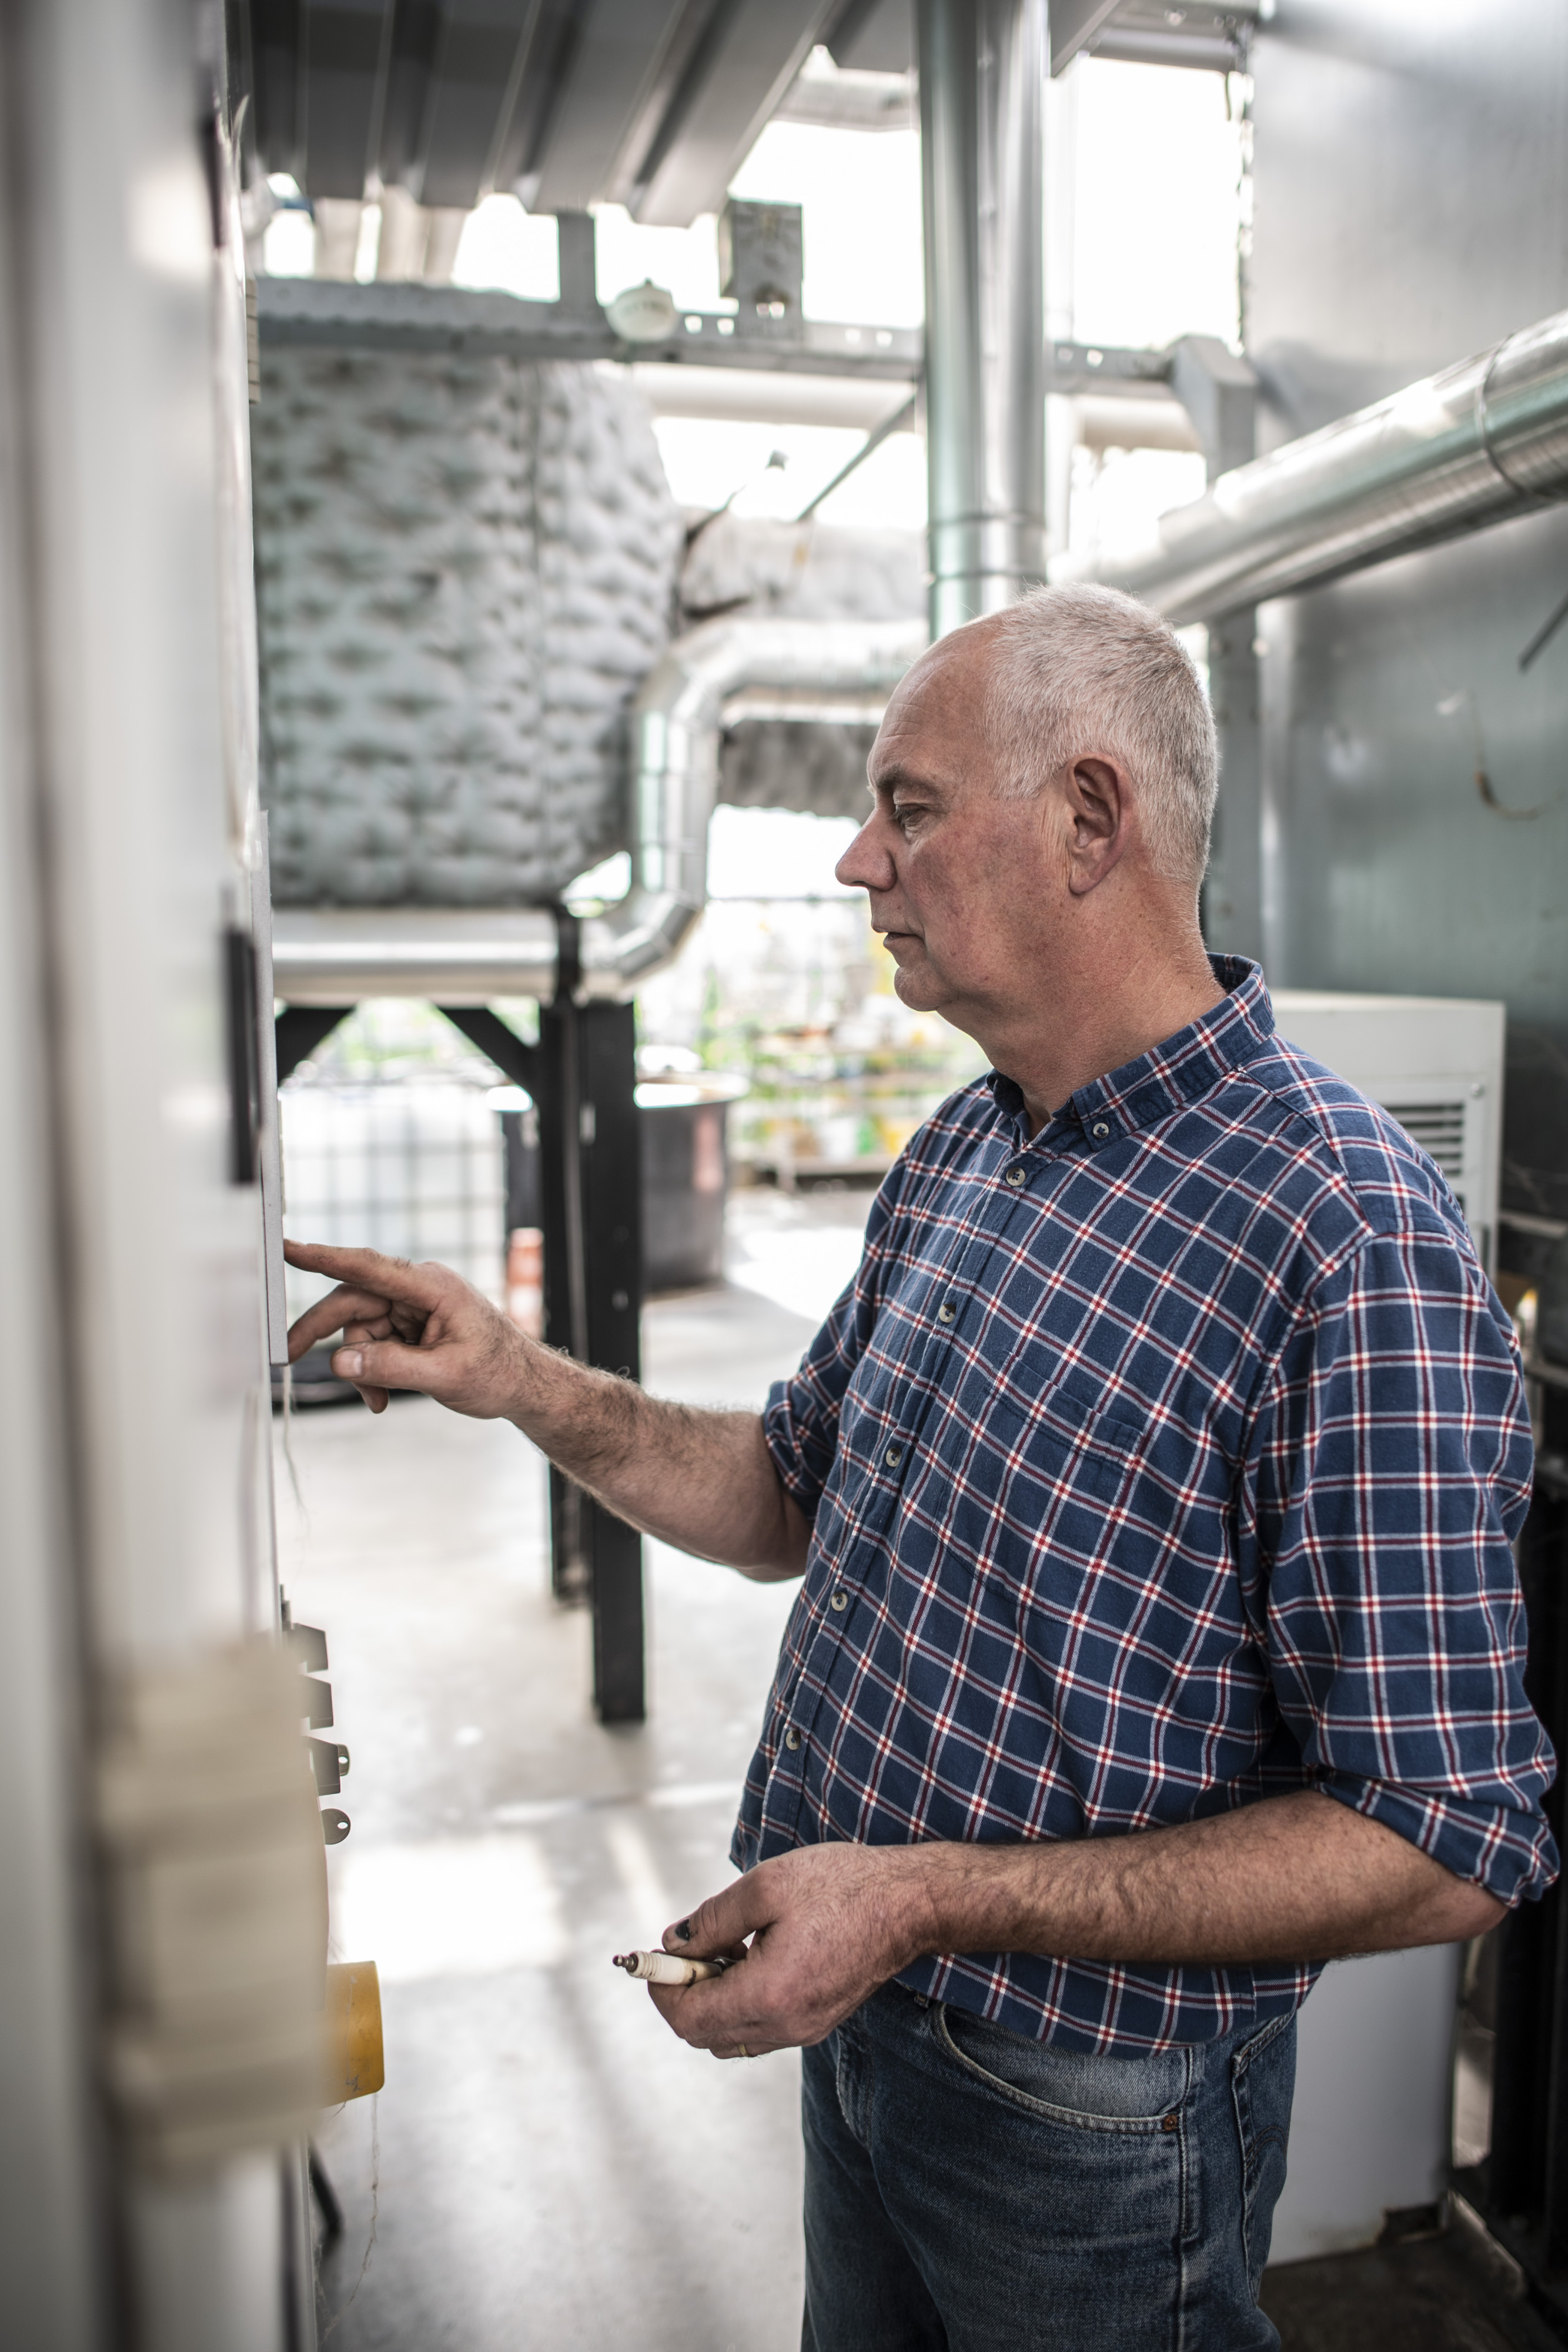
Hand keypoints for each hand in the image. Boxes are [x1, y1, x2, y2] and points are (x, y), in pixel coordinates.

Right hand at [284, 1241, 528, 1417]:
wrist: (524, 1384)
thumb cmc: (498, 1372)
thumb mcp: (444, 1376)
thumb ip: (391, 1367)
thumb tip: (340, 1362)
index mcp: (431, 1286)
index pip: (368, 1267)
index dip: (324, 1257)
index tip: (287, 1248)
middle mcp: (417, 1289)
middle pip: (351, 1301)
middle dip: (322, 1333)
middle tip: (289, 1357)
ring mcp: (413, 1306)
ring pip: (359, 1329)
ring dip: (361, 1367)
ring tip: (378, 1400)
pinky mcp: (410, 1324)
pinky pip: (373, 1343)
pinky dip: (372, 1371)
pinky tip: (384, 1397)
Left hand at [645, 1845, 934, 2059]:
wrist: (909, 1904)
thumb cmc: (842, 1887)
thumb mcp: (765, 1887)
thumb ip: (711, 1921)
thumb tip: (672, 1944)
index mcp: (768, 1995)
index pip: (688, 2018)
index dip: (661, 1987)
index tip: (653, 1957)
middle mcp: (785, 2026)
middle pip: (703, 2034)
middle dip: (683, 1992)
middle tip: (690, 1947)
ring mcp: (804, 2030)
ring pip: (730, 2035)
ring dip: (712, 1998)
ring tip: (726, 1946)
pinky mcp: (817, 2023)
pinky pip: (759, 2028)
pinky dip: (740, 2000)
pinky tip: (753, 1957)